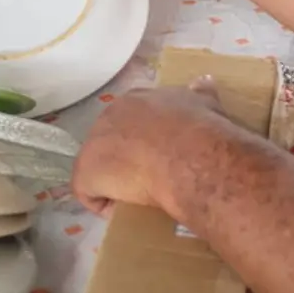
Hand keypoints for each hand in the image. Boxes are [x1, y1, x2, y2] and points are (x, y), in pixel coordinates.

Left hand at [73, 80, 223, 214]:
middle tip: (150, 175)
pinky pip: (90, 192)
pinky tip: (125, 210)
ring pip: (99, 166)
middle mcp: (110, 114)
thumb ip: (201, 93)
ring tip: (138, 195)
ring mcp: (94, 142)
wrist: (191, 157)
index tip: (160, 153)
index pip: (131, 119)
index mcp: (136, 98)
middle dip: (125, 158)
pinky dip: (105, 204)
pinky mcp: (86, 172)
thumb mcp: (207, 103)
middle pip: (111, 141)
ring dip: (114, 181)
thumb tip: (204, 82)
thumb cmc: (201, 131)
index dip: (143, 139)